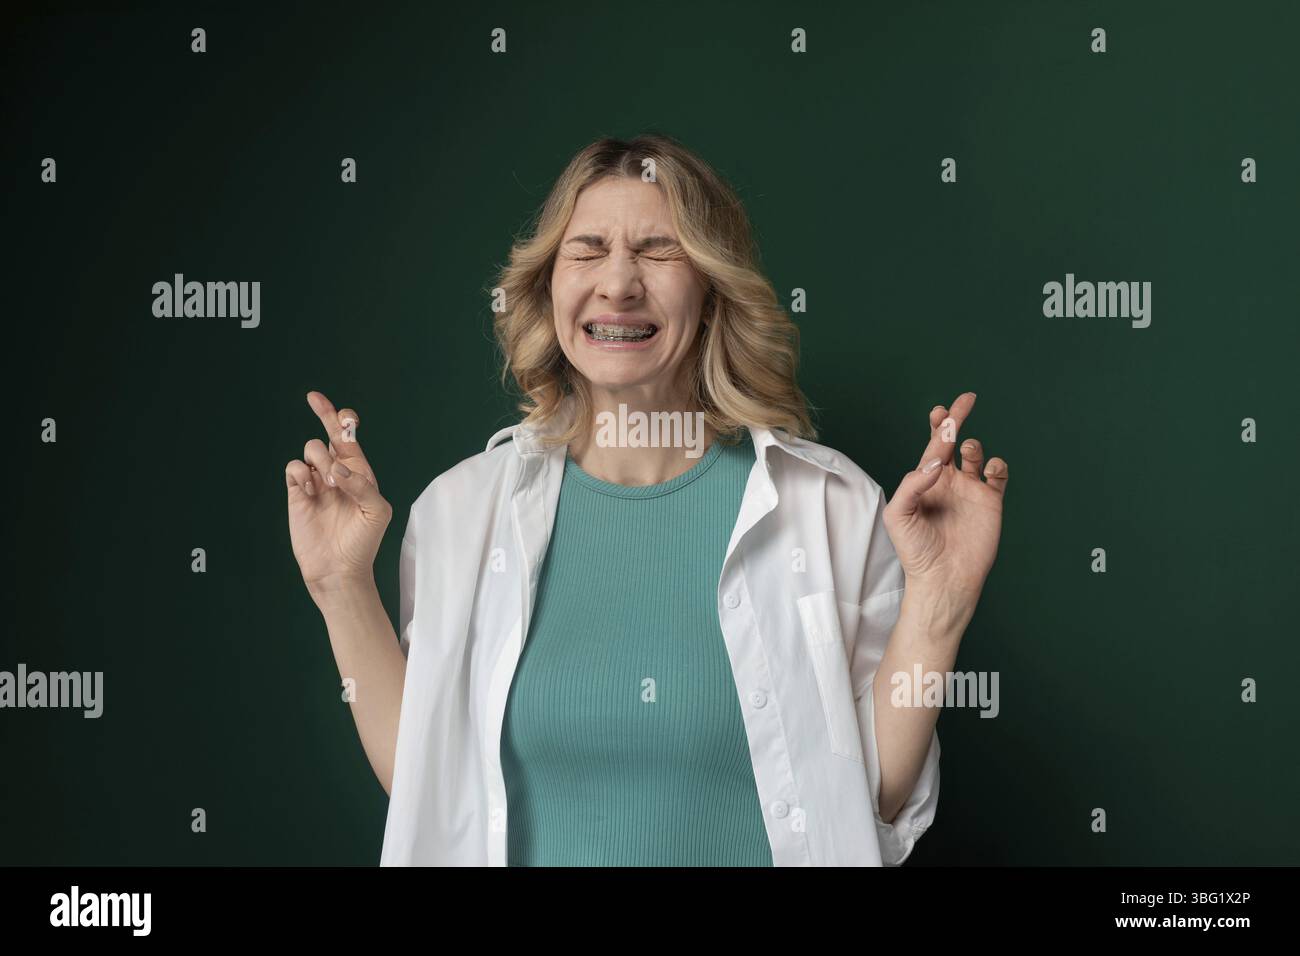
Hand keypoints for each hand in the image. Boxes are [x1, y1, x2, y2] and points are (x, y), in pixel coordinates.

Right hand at [285, 391, 392, 598]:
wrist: (339, 569)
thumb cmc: (363, 541)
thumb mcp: (377, 512)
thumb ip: (362, 485)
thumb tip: (338, 469)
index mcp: (359, 472)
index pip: (350, 437)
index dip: (344, 419)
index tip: (344, 413)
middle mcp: (336, 472)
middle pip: (327, 433)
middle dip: (325, 416)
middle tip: (316, 402)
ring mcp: (316, 481)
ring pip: (310, 449)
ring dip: (320, 460)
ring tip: (329, 484)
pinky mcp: (297, 493)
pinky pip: (293, 468)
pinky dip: (300, 473)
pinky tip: (310, 490)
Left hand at [883, 392, 1008, 605]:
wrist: (943, 578)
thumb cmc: (916, 551)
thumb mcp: (899, 516)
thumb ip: (912, 485)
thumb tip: (935, 463)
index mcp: (925, 481)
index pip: (931, 446)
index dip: (936, 426)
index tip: (939, 411)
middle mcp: (948, 481)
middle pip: (954, 441)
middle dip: (957, 419)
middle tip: (964, 401)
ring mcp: (970, 491)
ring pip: (977, 454)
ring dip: (974, 445)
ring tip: (969, 449)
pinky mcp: (990, 502)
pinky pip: (998, 475)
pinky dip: (997, 465)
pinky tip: (989, 469)